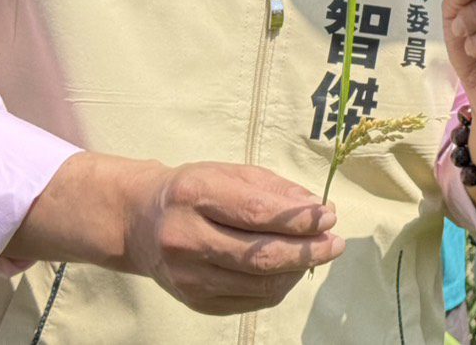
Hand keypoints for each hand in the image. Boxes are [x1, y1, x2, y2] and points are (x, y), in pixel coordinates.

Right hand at [120, 160, 343, 314]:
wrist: (140, 222)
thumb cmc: (195, 190)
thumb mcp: (231, 174)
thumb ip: (275, 190)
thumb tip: (318, 209)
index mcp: (194, 196)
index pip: (256, 213)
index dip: (299, 219)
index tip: (329, 216)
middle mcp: (185, 240)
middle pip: (259, 256)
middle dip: (307, 251)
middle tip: (335, 244)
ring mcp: (187, 277)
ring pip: (258, 285)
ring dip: (297, 271)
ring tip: (317, 254)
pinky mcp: (194, 302)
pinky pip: (250, 301)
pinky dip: (278, 287)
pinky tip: (290, 270)